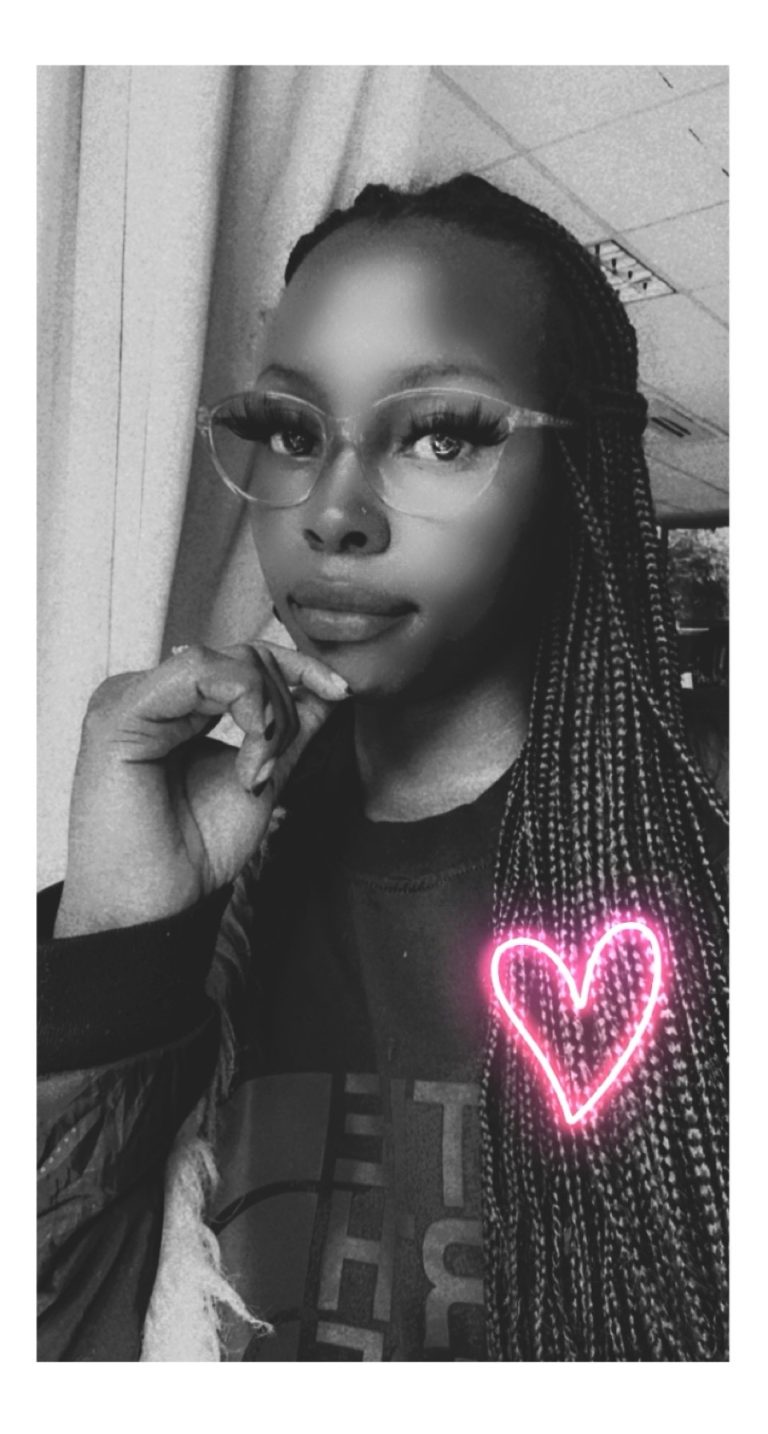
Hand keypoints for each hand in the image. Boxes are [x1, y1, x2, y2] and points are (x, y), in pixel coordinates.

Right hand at [54, 642, 349, 935]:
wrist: (158, 907)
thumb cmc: (196, 852)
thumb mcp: (261, 779)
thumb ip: (289, 732)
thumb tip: (329, 691)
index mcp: (174, 707)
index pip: (243, 660)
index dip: (297, 668)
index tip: (342, 692)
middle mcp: (150, 695)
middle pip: (241, 656)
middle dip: (283, 704)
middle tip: (277, 765)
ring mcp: (128, 698)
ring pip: (224, 662)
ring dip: (264, 713)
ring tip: (259, 773)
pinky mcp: (118, 712)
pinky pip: (196, 673)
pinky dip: (241, 707)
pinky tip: (248, 763)